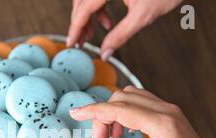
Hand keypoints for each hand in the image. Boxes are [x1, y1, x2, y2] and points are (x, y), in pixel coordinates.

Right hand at [67, 0, 182, 59]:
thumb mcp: (143, 16)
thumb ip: (121, 36)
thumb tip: (105, 54)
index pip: (84, 9)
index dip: (76, 28)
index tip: (72, 43)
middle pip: (82, 1)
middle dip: (81, 23)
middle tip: (82, 42)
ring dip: (88, 15)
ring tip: (96, 33)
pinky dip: (98, 7)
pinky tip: (108, 21)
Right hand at [70, 86, 213, 137]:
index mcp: (162, 124)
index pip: (120, 109)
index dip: (94, 111)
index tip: (75, 113)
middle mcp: (165, 110)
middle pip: (121, 98)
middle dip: (103, 117)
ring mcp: (167, 108)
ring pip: (129, 96)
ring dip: (112, 112)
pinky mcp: (166, 111)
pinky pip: (138, 101)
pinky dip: (123, 112)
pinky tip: (122, 131)